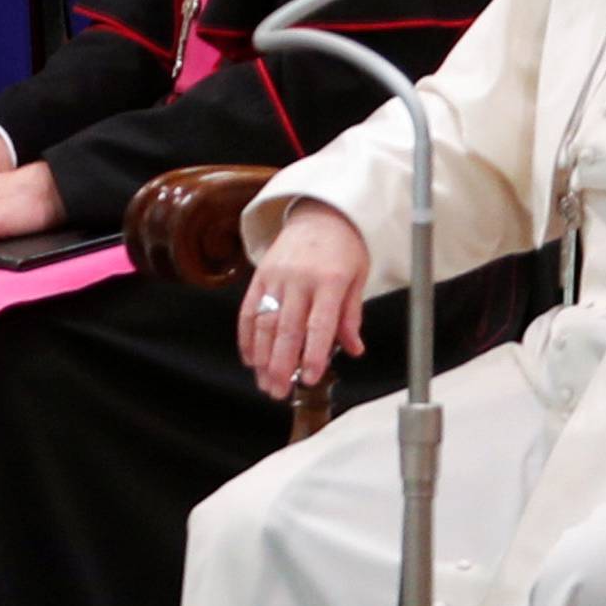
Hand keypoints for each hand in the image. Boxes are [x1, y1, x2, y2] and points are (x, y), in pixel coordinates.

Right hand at [238, 200, 370, 398]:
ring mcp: (276, 276)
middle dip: (280, 364)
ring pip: (264, 321)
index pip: (319, 324)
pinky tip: (249, 358)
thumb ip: (351, 315)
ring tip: (263, 383)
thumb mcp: (358, 278)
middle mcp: (300, 279)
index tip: (308, 379)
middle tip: (277, 392)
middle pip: (286, 327)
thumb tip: (354, 349)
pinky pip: (249, 308)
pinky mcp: (260, 275)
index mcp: (329, 280)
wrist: (319, 213)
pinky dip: (246, 336)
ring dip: (261, 356)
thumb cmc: (343, 249)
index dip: (312, 354)